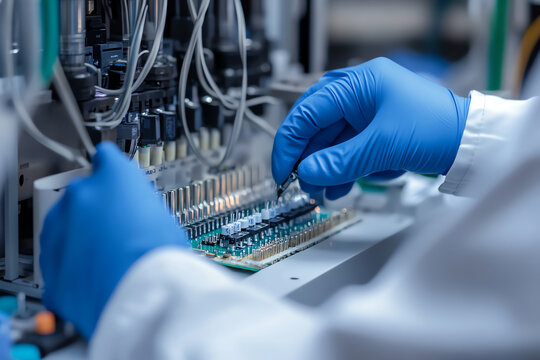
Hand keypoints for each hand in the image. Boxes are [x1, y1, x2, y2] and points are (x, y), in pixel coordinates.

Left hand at [40, 142, 188, 338]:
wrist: (142, 298)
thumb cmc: (159, 258)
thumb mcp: (165, 219)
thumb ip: (142, 208)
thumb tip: (141, 218)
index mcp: (114, 177)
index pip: (106, 156)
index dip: (112, 170)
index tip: (114, 178)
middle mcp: (81, 195)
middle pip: (84, 193)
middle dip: (97, 209)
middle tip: (118, 231)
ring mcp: (59, 227)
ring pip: (66, 224)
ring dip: (81, 235)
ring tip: (108, 258)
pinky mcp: (49, 260)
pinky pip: (59, 257)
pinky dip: (71, 264)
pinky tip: (95, 276)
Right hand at [272, 57, 469, 199]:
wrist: (472, 143)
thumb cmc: (438, 129)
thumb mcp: (382, 146)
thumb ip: (340, 162)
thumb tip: (307, 173)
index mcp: (357, 84)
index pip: (307, 111)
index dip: (290, 143)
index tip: (283, 170)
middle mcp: (358, 94)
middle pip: (316, 127)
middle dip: (307, 159)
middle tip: (301, 184)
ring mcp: (365, 113)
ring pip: (329, 142)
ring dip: (323, 168)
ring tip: (322, 192)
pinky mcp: (373, 131)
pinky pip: (346, 150)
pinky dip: (340, 169)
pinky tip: (339, 187)